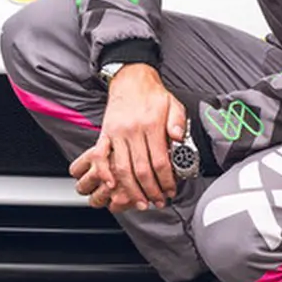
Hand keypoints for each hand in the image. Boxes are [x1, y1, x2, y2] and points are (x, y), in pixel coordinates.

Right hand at [72, 64, 186, 213]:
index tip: (170, 190)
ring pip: (122, 168)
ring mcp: (117, 133)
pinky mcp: (105, 134)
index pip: (160, 160)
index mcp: (152, 124)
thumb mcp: (173, 103)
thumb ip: (178, 121)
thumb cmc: (152, 95)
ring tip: (141, 201)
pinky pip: (101, 157)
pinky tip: (112, 186)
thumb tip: (180, 139)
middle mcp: (133, 130)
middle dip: (151, 190)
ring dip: (131, 189)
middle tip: (158, 201)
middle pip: (141, 169)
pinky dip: (105, 173)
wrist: (130, 79)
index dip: (166, 180)